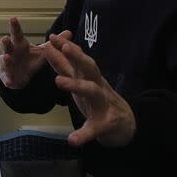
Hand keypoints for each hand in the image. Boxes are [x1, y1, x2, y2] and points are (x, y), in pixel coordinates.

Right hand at [0, 17, 69, 88]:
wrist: (22, 75)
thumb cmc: (30, 58)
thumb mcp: (44, 51)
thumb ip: (54, 43)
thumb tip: (69, 33)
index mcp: (20, 44)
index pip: (17, 34)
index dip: (15, 26)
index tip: (13, 18)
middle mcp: (11, 52)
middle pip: (6, 45)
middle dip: (5, 42)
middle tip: (5, 39)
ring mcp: (7, 64)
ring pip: (3, 60)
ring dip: (5, 59)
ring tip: (7, 58)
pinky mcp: (7, 76)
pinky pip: (6, 78)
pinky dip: (8, 80)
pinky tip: (10, 82)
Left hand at [42, 33, 135, 147]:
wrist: (125, 124)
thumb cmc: (98, 100)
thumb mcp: (81, 81)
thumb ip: (65, 66)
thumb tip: (50, 47)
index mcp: (89, 78)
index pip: (77, 59)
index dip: (65, 47)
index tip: (52, 36)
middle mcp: (96, 86)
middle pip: (89, 68)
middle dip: (77, 56)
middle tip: (64, 46)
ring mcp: (102, 104)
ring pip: (92, 91)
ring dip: (76, 85)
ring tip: (59, 81)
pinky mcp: (106, 124)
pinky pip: (94, 129)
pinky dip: (84, 135)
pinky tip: (73, 140)